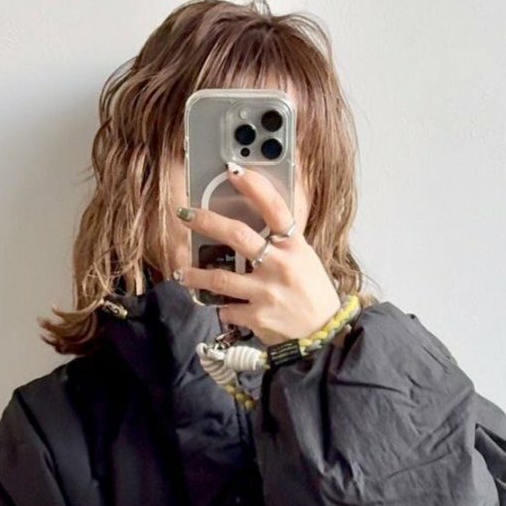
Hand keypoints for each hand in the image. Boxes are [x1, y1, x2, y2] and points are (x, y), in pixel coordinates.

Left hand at [177, 163, 342, 345]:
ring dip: (195, 275)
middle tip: (185, 215)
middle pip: (237, 236)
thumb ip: (282, 245)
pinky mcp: (257, 317)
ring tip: (182, 274)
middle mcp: (280, 265)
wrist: (324, 335)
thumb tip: (256, 227)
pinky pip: (228, 310)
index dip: (254, 187)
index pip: (275, 208)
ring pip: (219, 278)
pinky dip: (221, 309)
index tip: (233, 171)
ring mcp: (266, 292)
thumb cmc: (313, 295)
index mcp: (295, 246)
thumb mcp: (305, 261)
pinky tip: (220, 307)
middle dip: (205, 221)